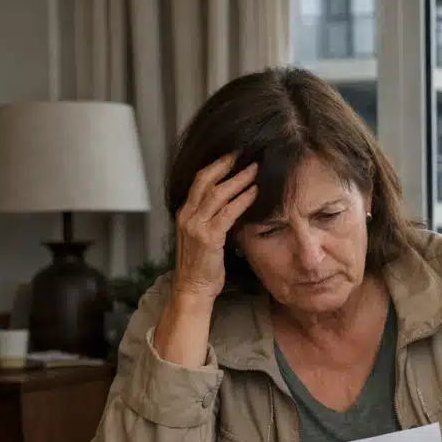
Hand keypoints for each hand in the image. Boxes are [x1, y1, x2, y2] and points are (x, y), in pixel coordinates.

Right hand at [172, 154, 257, 304]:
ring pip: (218, 194)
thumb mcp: (205, 235)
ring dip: (239, 179)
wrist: (193, 288)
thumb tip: (234, 201)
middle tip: (247, 153)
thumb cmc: (203, 264)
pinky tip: (255, 192)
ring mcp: (195, 225)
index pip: (199, 180)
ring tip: (256, 169)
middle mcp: (187, 215)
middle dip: (227, 164)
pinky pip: (227, 213)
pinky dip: (243, 200)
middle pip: (206, 180)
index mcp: (185, 212)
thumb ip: (213, 218)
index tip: (234, 154)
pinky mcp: (208, 237)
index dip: (216, 165)